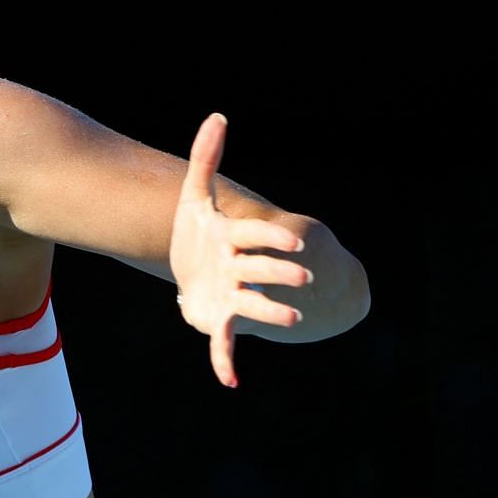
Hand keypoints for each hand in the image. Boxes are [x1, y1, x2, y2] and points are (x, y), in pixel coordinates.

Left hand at [169, 113, 310, 387]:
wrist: (199, 274)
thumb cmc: (203, 235)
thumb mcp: (196, 198)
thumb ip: (205, 160)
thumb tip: (218, 116)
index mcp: (236, 240)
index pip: (257, 234)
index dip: (273, 236)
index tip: (296, 237)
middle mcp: (239, 270)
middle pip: (261, 270)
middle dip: (279, 273)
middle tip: (301, 277)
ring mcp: (232, 298)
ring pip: (253, 307)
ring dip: (271, 312)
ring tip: (292, 319)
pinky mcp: (219, 323)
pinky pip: (224, 345)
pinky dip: (225, 362)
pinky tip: (230, 381)